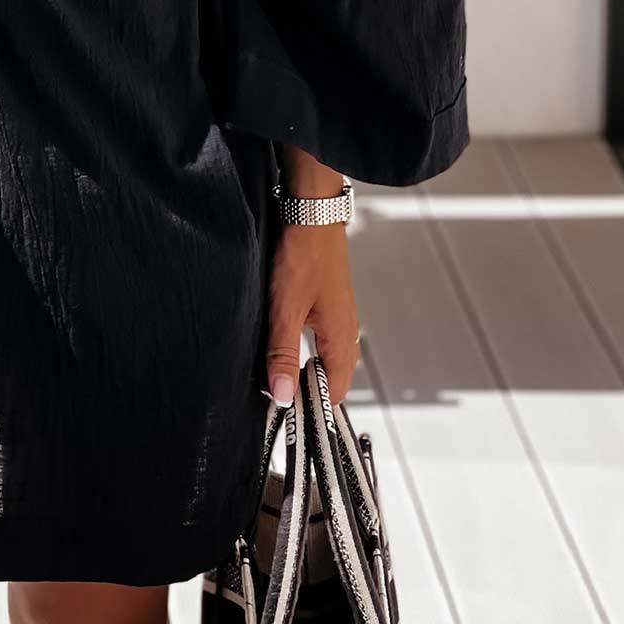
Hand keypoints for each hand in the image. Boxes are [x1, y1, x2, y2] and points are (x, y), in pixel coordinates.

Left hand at [265, 214, 359, 410]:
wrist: (312, 212)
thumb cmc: (303, 254)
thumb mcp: (285, 308)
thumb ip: (282, 353)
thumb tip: (281, 395)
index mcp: (341, 338)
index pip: (334, 392)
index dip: (311, 407)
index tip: (284, 411)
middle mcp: (346, 330)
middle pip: (333, 377)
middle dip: (308, 390)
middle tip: (277, 394)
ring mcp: (339, 315)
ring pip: (328, 356)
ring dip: (306, 369)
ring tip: (278, 373)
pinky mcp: (329, 302)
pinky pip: (323, 338)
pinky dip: (307, 349)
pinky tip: (286, 343)